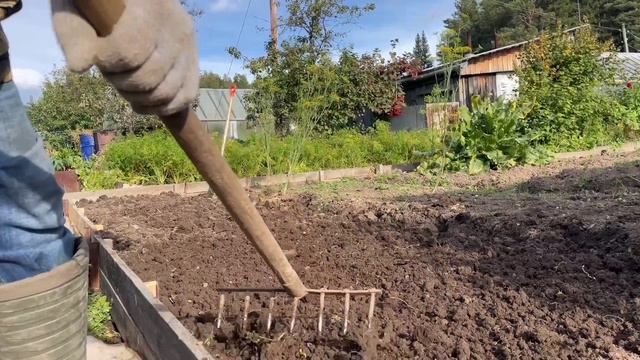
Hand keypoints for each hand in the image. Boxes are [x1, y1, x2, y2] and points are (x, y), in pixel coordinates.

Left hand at [51, 0, 198, 115]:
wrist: (126, 2)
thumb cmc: (96, 8)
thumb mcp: (76, 12)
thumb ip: (75, 35)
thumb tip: (79, 67)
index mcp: (148, 8)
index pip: (130, 51)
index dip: (108, 63)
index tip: (98, 56)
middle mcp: (176, 28)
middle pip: (149, 77)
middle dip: (122, 83)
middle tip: (111, 71)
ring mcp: (189, 47)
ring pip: (167, 93)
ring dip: (139, 97)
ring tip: (126, 83)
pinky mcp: (194, 61)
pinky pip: (186, 97)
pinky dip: (162, 107)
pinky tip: (143, 99)